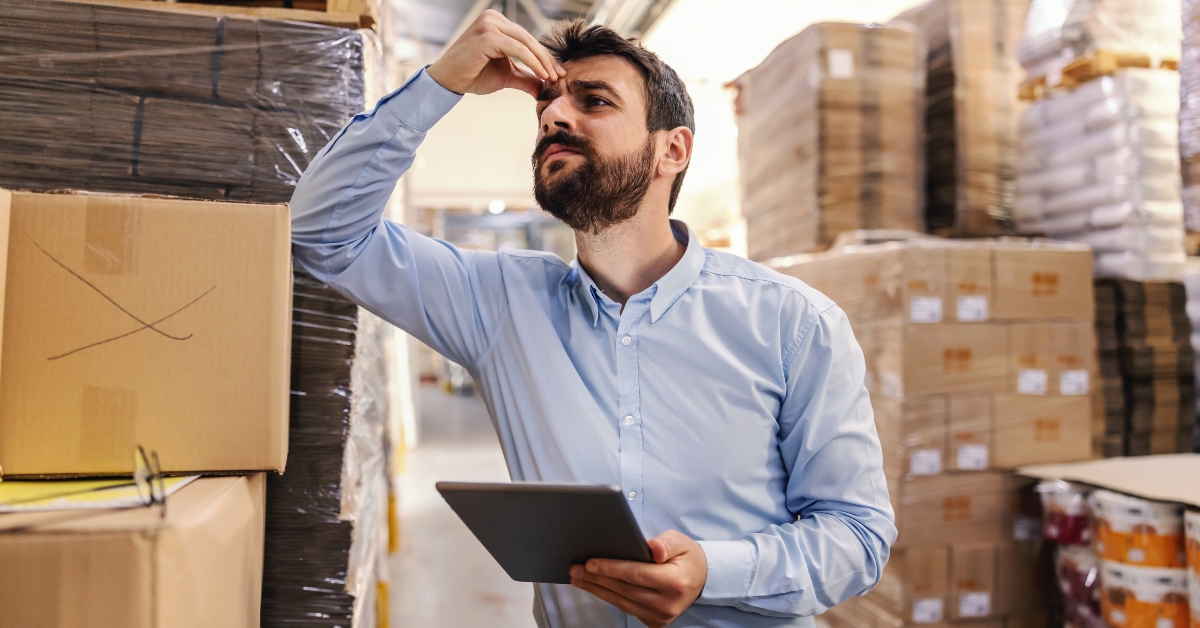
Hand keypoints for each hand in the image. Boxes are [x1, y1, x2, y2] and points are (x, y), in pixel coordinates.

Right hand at [426, 9, 563, 96]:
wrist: (449, 81)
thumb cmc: (473, 75)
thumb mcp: (506, 75)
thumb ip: (525, 77)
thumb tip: (545, 86)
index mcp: (497, 22)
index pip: (527, 39)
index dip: (544, 56)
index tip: (558, 73)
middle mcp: (494, 18)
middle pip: (529, 39)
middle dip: (547, 59)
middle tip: (560, 76)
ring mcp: (490, 24)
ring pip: (525, 43)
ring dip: (542, 62)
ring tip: (552, 78)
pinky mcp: (488, 35)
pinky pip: (518, 49)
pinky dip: (533, 63)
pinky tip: (541, 76)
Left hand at [570, 530, 707, 627]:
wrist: (700, 579)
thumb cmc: (686, 557)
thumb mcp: (680, 542)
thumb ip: (665, 544)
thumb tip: (653, 548)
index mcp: (675, 581)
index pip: (636, 574)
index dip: (611, 568)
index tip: (590, 563)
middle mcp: (668, 603)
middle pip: (624, 589)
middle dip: (597, 578)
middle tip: (575, 569)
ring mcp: (661, 616)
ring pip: (621, 602)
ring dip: (597, 590)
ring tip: (579, 578)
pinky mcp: (655, 622)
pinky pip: (626, 609)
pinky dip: (609, 597)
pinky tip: (596, 587)